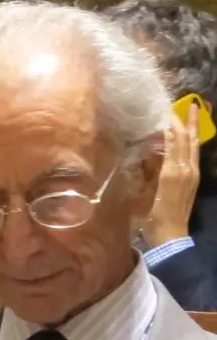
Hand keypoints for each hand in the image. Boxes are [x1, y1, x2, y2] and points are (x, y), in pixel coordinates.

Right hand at [141, 104, 199, 246]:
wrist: (170, 235)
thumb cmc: (152, 215)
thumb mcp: (144, 191)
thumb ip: (146, 169)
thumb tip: (145, 149)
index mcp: (173, 171)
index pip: (174, 140)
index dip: (171, 123)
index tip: (165, 108)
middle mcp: (186, 169)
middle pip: (189, 140)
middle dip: (188, 121)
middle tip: (187, 103)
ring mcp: (192, 175)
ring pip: (194, 146)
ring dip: (193, 129)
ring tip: (193, 114)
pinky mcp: (193, 181)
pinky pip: (193, 156)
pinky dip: (191, 143)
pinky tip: (188, 139)